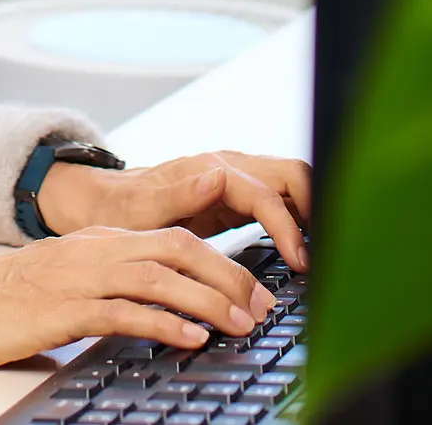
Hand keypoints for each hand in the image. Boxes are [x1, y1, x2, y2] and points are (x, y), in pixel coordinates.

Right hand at [0, 225, 277, 368]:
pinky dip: (162, 323)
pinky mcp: (62, 309)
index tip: (255, 290)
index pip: (173, 238)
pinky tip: (189, 338)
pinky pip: (122, 312)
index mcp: (98, 241)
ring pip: (157, 276)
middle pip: (176, 249)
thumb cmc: (9, 299)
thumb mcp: (70, 280)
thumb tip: (165, 306)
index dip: (221, 262)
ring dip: (207, 300)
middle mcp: (93, 251)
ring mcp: (77, 277)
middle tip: (262, 306)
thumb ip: (113, 284)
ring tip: (241, 323)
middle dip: (228, 276)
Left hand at [37, 150, 311, 270]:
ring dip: (314, 212)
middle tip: (329, 256)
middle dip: (318, 207)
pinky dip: (300, 219)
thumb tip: (218, 177)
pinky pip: (281, 201)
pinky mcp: (238, 197)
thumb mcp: (139, 211)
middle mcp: (228, 167)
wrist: (103, 203)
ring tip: (327, 255)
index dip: (289, 227)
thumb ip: (177, 194)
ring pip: (292, 184)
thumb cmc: (120, 211)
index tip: (302, 263)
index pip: (267, 193)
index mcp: (209, 169)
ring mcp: (236, 179)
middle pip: (292, 174)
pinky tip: (306, 249)